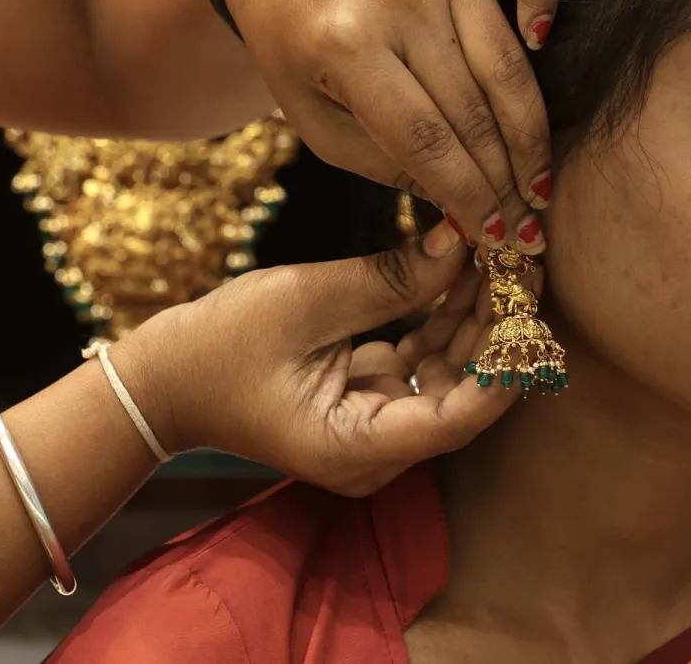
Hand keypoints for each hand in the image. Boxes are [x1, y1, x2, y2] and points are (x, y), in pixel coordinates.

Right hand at [107, 223, 515, 496]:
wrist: (162, 379)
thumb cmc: (218, 346)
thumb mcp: (306, 301)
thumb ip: (391, 279)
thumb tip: (464, 240)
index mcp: (358, 447)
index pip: (458, 418)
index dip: (504, 366)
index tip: (529, 308)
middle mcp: (378, 449)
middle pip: (464, 392)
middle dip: (499, 327)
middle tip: (524, 260)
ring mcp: (378, 426)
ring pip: (451, 371)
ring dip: (477, 314)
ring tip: (502, 252)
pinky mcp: (373, 398)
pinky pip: (426, 359)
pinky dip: (445, 316)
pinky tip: (467, 265)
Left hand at [224, 0, 559, 253]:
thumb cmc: (298, 52)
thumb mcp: (317, 122)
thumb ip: (386, 166)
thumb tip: (465, 215)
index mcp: (346, 44)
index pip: (425, 138)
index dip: (466, 195)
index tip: (491, 237)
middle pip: (473, 108)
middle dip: (504, 180)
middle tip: (525, 229)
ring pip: (506, 62)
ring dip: (531, 133)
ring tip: (539, 185)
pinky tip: (541, 44)